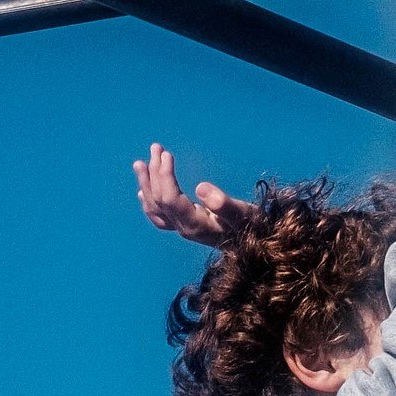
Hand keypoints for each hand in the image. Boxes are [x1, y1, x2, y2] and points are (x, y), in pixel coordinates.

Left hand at [132, 142, 256, 246]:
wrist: (256, 248)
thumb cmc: (252, 228)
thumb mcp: (244, 215)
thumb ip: (225, 204)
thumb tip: (201, 187)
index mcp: (195, 225)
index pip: (169, 199)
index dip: (164, 176)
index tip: (167, 154)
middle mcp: (184, 228)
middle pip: (159, 200)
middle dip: (154, 172)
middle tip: (155, 147)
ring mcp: (183, 229)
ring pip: (155, 208)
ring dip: (146, 184)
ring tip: (139, 163)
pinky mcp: (186, 227)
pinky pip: (159, 216)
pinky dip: (148, 201)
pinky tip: (142, 192)